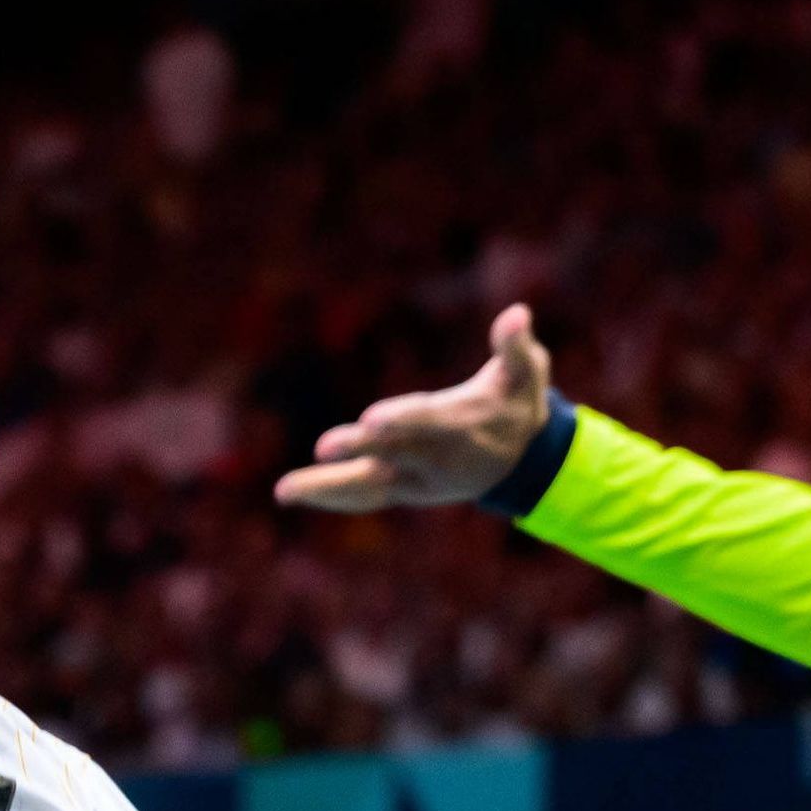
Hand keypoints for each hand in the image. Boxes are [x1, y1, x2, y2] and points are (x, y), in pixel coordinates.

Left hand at [275, 305, 555, 515]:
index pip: (424, 422)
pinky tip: (292, 494)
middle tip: (323, 447)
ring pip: (368, 486)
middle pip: (390, 453)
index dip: (399, 420)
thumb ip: (516, 346)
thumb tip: (517, 313)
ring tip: (284, 491)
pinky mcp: (403, 490)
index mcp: (459, 426)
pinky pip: (364, 497)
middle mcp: (433, 458)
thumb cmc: (519, 405)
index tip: (371, 420)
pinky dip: (332, 497)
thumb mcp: (526, 372)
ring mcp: (417, 480)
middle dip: (357, 450)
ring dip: (327, 488)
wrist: (524, 464)